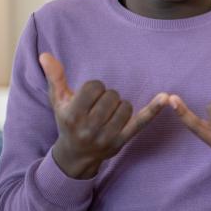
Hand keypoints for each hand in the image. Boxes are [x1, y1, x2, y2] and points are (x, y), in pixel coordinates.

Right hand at [39, 52, 168, 178]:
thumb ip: (54, 77)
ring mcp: (107, 136)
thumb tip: (45, 55)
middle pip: (111, 96)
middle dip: (107, 97)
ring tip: (108, 114)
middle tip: (99, 107)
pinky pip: (141, 121)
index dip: (95, 88)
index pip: (94, 87)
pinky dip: (154, 109)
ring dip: (120, 106)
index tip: (90, 97)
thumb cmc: (67, 122)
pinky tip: (166, 97)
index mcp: (72, 115)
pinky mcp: (123, 141)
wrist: (75, 156)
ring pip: (125, 106)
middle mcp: (89, 128)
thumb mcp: (58, 101)